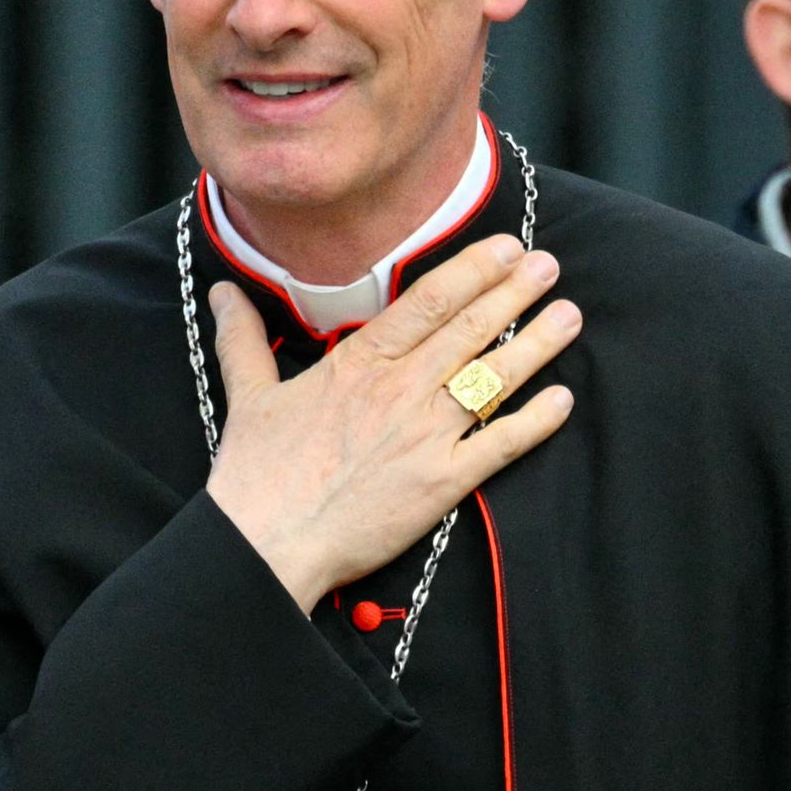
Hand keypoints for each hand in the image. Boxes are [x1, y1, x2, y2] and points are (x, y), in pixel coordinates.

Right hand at [202, 235, 581, 609]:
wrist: (267, 542)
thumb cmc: (256, 473)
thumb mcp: (247, 393)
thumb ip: (242, 337)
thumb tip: (222, 291)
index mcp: (358, 362)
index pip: (428, 301)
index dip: (473, 269)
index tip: (507, 247)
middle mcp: (400, 390)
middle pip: (470, 330)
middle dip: (514, 293)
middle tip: (549, 266)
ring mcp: (426, 435)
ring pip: (493, 378)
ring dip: (536, 345)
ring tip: (568, 317)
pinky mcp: (442, 483)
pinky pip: (500, 445)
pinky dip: (535, 422)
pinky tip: (562, 400)